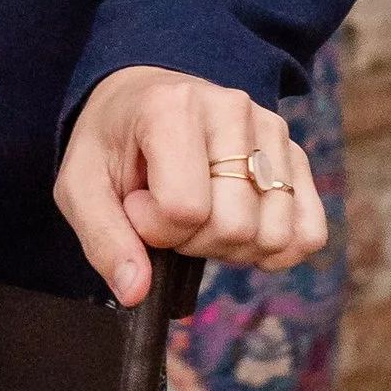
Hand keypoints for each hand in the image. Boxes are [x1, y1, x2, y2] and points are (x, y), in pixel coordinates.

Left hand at [54, 66, 324, 305]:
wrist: (142, 98)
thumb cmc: (112, 143)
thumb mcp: (80, 184)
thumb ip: (103, 239)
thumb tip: (136, 292)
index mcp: (172, 108)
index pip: (184, 209)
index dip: (155, 228)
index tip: (137, 203)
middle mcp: (233, 109)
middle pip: (234, 228)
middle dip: (193, 242)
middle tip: (167, 213)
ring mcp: (272, 129)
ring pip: (274, 235)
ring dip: (232, 248)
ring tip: (201, 215)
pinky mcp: (296, 154)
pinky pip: (309, 232)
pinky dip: (276, 251)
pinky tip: (241, 234)